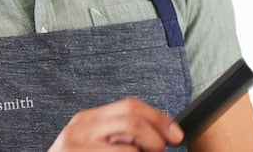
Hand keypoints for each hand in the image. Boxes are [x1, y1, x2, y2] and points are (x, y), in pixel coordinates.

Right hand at [49, 97, 183, 150]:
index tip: (176, 133)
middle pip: (131, 120)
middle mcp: (80, 128)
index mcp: (87, 119)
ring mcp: (76, 146)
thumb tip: (157, 133)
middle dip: (154, 138)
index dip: (158, 118)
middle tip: (159, 151)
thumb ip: (117, 136)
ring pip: (128, 149)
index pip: (130, 106)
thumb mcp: (94, 144)